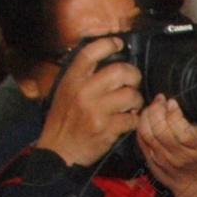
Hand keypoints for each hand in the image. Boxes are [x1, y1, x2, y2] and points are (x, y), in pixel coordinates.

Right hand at [33, 37, 140, 166]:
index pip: (90, 53)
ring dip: (136, 99)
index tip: (118, 44)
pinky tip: (128, 120)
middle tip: (133, 81)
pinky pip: (132, 118)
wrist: (59, 152)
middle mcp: (83, 93)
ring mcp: (96, 111)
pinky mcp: (107, 129)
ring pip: (130, 95)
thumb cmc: (63, 121)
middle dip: (133, 75)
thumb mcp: (64, 93)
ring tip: (132, 104)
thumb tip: (104, 62)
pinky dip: (134, 119)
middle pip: (120, 71)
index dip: (108, 44)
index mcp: (71, 81)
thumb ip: (81, 77)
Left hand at [136, 95, 196, 196]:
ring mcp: (165, 161)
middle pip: (160, 131)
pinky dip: (141, 127)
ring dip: (147, 117)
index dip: (173, 114)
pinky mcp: (154, 163)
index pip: (181, 131)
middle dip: (157, 110)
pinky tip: (147, 118)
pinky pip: (141, 143)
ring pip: (148, 135)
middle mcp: (181, 156)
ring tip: (153, 106)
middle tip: (161, 99)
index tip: (173, 101)